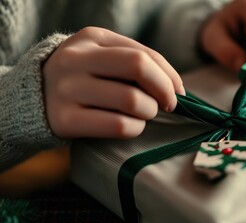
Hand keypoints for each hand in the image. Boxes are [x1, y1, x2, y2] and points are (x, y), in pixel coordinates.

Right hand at [43, 27, 184, 138]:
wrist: (34, 99)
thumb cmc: (83, 78)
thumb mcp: (102, 57)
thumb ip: (135, 62)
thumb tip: (176, 87)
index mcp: (92, 38)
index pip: (144, 54)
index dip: (169, 75)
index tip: (178, 92)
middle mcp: (77, 59)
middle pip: (138, 67)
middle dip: (164, 89)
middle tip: (168, 105)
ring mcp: (68, 89)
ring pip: (131, 100)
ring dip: (149, 112)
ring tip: (144, 115)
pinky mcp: (65, 120)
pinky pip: (118, 126)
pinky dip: (135, 128)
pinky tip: (131, 126)